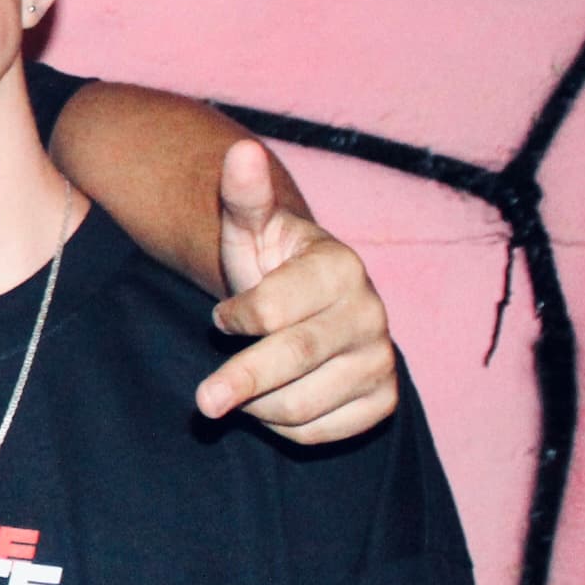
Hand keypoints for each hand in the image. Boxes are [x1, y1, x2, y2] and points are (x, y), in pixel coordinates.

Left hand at [199, 140, 399, 444]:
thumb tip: (240, 152)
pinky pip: (323, 432)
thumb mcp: (249, 229)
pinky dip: (287, 428)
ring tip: (243, 385)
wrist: (308, 301)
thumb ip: (242, 196)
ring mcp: (381, 359)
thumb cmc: (269, 264)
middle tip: (201, 403)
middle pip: (294, 359)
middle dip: (239, 382)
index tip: (219, 319)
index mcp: (340, 267)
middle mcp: (372, 313)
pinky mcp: (383, 400)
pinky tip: (277, 400)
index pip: (275, 311)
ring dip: (258, 405)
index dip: (236, 319)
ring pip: (304, 404)